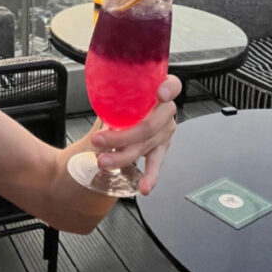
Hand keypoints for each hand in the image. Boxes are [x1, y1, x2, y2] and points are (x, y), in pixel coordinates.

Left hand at [89, 74, 180, 194]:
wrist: (121, 119)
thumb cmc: (120, 103)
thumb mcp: (116, 96)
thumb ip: (113, 99)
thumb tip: (100, 107)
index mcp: (157, 90)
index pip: (173, 85)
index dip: (169, 89)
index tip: (160, 94)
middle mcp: (165, 111)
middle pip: (149, 125)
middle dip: (121, 136)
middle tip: (99, 141)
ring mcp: (164, 131)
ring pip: (145, 145)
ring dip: (122, 156)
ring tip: (104, 162)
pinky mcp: (161, 149)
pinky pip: (155, 164)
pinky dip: (150, 176)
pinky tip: (145, 187)